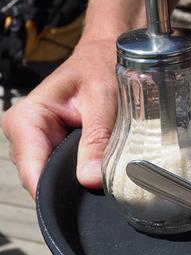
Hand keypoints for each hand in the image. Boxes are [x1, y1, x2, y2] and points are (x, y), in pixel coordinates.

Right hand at [1, 38, 117, 196]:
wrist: (103, 56)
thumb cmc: (99, 69)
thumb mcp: (103, 101)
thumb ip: (97, 140)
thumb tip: (90, 179)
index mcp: (26, 119)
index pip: (31, 170)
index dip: (53, 190)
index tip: (79, 198)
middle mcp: (23, 134)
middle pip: (40, 178)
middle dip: (69, 185)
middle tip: (102, 181)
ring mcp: (35, 143)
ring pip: (51, 177)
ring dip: (76, 177)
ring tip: (101, 165)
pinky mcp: (50, 148)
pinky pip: (61, 171)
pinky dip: (80, 171)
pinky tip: (96, 165)